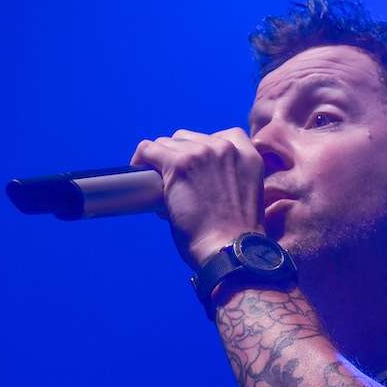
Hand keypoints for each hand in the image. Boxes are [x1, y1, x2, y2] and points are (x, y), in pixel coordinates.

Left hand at [130, 127, 265, 270]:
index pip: (222, 136)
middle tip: (176, 184)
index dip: (203, 151)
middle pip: (190, 139)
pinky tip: (138, 172)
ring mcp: (201, 153)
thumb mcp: (245, 196)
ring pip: (167, 144)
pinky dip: (141, 160)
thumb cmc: (235, 236)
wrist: (228, 250)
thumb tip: (194, 178)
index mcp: (248, 155)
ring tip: (160, 187)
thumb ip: (230, 178)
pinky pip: (149, 150)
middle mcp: (226, 148)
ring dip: (162, 162)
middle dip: (180, 158)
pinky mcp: (178, 164)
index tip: (195, 168)